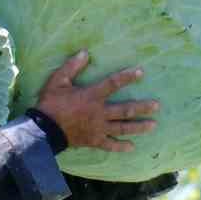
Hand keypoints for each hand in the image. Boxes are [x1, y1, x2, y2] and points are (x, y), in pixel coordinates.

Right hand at [34, 50, 158, 151]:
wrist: (43, 130)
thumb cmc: (50, 103)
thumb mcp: (58, 81)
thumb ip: (72, 66)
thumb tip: (85, 52)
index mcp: (92, 96)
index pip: (113, 83)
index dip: (128, 77)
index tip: (141, 72)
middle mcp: (99, 112)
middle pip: (125, 110)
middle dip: (142, 107)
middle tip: (157, 106)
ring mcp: (98, 128)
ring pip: (123, 127)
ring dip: (139, 127)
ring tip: (153, 125)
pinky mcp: (94, 141)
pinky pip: (110, 145)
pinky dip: (121, 146)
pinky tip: (132, 147)